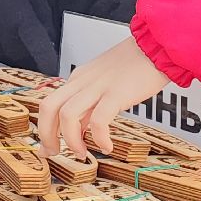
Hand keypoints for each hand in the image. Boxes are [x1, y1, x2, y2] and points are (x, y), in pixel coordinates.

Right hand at [0, 0, 58, 74]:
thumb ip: (44, 18)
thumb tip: (51, 42)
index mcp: (21, 16)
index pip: (38, 45)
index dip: (46, 61)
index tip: (52, 70)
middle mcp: (2, 28)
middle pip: (20, 55)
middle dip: (25, 52)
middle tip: (23, 40)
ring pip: (2, 56)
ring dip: (7, 50)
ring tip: (5, 31)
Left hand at [37, 37, 168, 158]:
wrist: (156, 46)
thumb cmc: (134, 67)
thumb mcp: (104, 84)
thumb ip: (89, 106)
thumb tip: (80, 131)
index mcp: (78, 79)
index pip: (49, 104)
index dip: (43, 129)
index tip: (47, 148)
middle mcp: (82, 81)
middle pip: (48, 108)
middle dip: (46, 135)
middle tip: (55, 153)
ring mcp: (98, 86)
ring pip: (68, 115)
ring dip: (71, 140)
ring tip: (82, 153)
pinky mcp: (117, 93)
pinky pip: (98, 120)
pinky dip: (99, 137)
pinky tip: (107, 146)